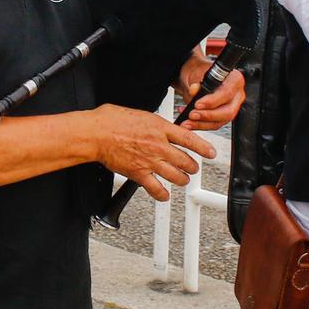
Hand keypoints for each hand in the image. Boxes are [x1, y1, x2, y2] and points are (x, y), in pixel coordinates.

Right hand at [91, 104, 214, 201]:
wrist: (97, 133)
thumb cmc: (112, 120)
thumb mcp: (141, 114)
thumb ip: (155, 124)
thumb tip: (162, 127)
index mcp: (160, 128)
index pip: (189, 139)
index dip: (204, 147)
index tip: (211, 153)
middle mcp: (159, 145)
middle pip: (186, 160)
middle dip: (193, 167)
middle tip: (193, 168)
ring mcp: (150, 161)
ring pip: (176, 176)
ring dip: (182, 179)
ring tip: (183, 179)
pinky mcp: (139, 173)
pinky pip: (156, 189)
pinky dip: (162, 194)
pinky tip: (165, 194)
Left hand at [175, 52, 244, 129]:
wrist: (196, 76)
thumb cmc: (199, 71)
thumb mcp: (195, 73)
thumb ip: (195, 82)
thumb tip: (194, 90)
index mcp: (234, 79)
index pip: (226, 93)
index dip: (212, 101)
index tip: (197, 104)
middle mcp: (237, 94)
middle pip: (227, 111)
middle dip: (207, 116)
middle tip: (192, 115)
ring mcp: (233, 107)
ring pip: (221, 121)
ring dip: (201, 124)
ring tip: (187, 122)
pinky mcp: (224, 116)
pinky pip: (214, 125)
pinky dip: (200, 125)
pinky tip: (189, 122)